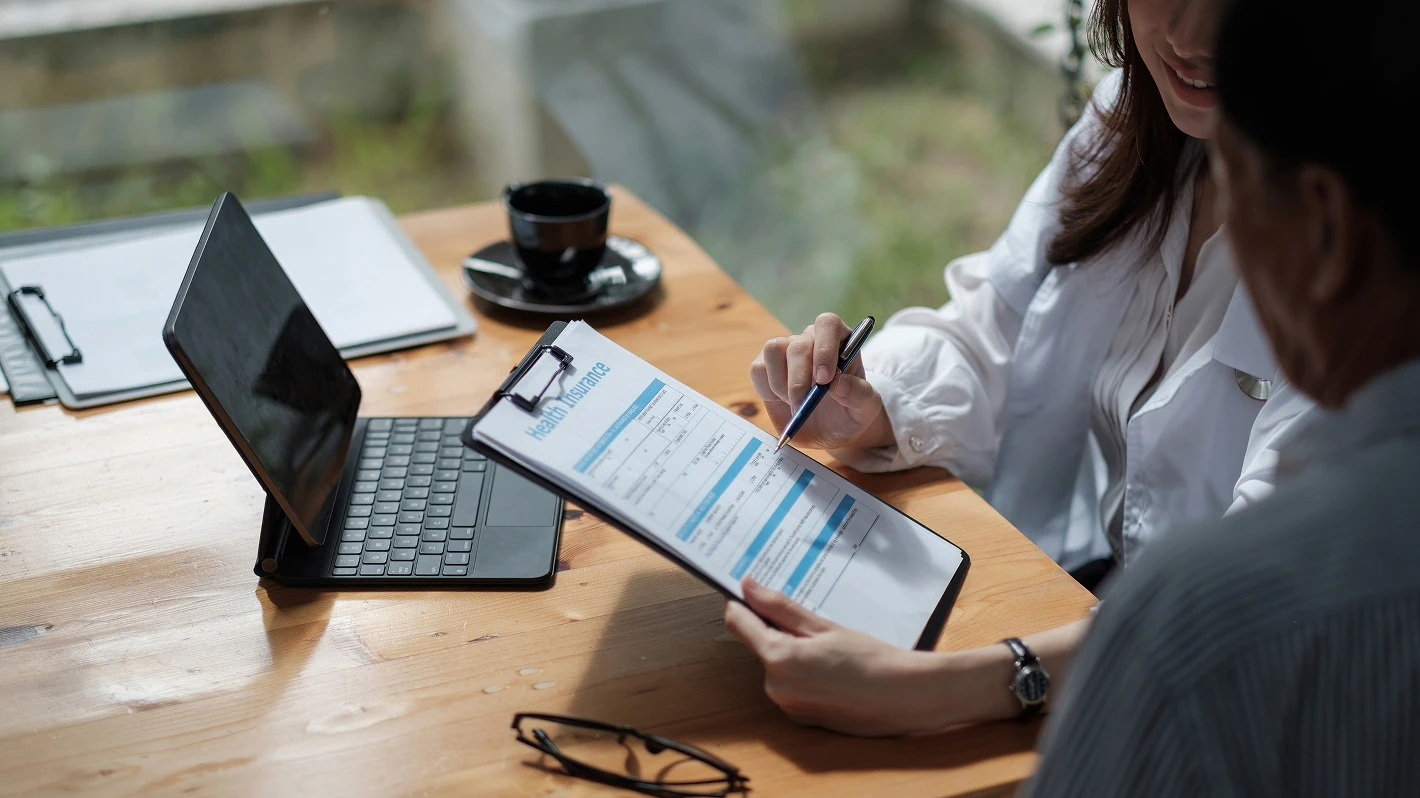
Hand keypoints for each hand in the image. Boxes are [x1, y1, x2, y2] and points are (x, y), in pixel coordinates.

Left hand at [723, 578, 955, 736]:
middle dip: (777, 629)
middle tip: (812, 620)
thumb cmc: (871, 659)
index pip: (739, 622)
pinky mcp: (801, 718)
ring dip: (792, 652)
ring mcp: (787, 707)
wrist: (906, 698)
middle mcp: (776, 688)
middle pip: (760, 645)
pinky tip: (832, 668)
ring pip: (776, 665)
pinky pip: (790, 686)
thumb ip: (780, 608)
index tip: (747, 589)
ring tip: (830, 647)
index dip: (740, 602)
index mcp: (779, 660)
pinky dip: (803, 673)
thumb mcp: (823, 627)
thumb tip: (748, 588)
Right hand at [749, 312, 890, 449]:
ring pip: (773, 349)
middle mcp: (812, 340)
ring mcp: (787, 351)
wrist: (830, 432)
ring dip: (781, 383)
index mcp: (840, 340)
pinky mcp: (766, 367)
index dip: (824, 348)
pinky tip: (783, 402)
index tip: (824, 379)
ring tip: (795, 405)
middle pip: (798, 344)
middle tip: (803, 406)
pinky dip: (767, 389)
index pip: (828, 324)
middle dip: (799, 379)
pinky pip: (758, 369)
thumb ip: (860, 395)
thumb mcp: (866, 409)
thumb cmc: (850, 414)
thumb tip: (839, 384)